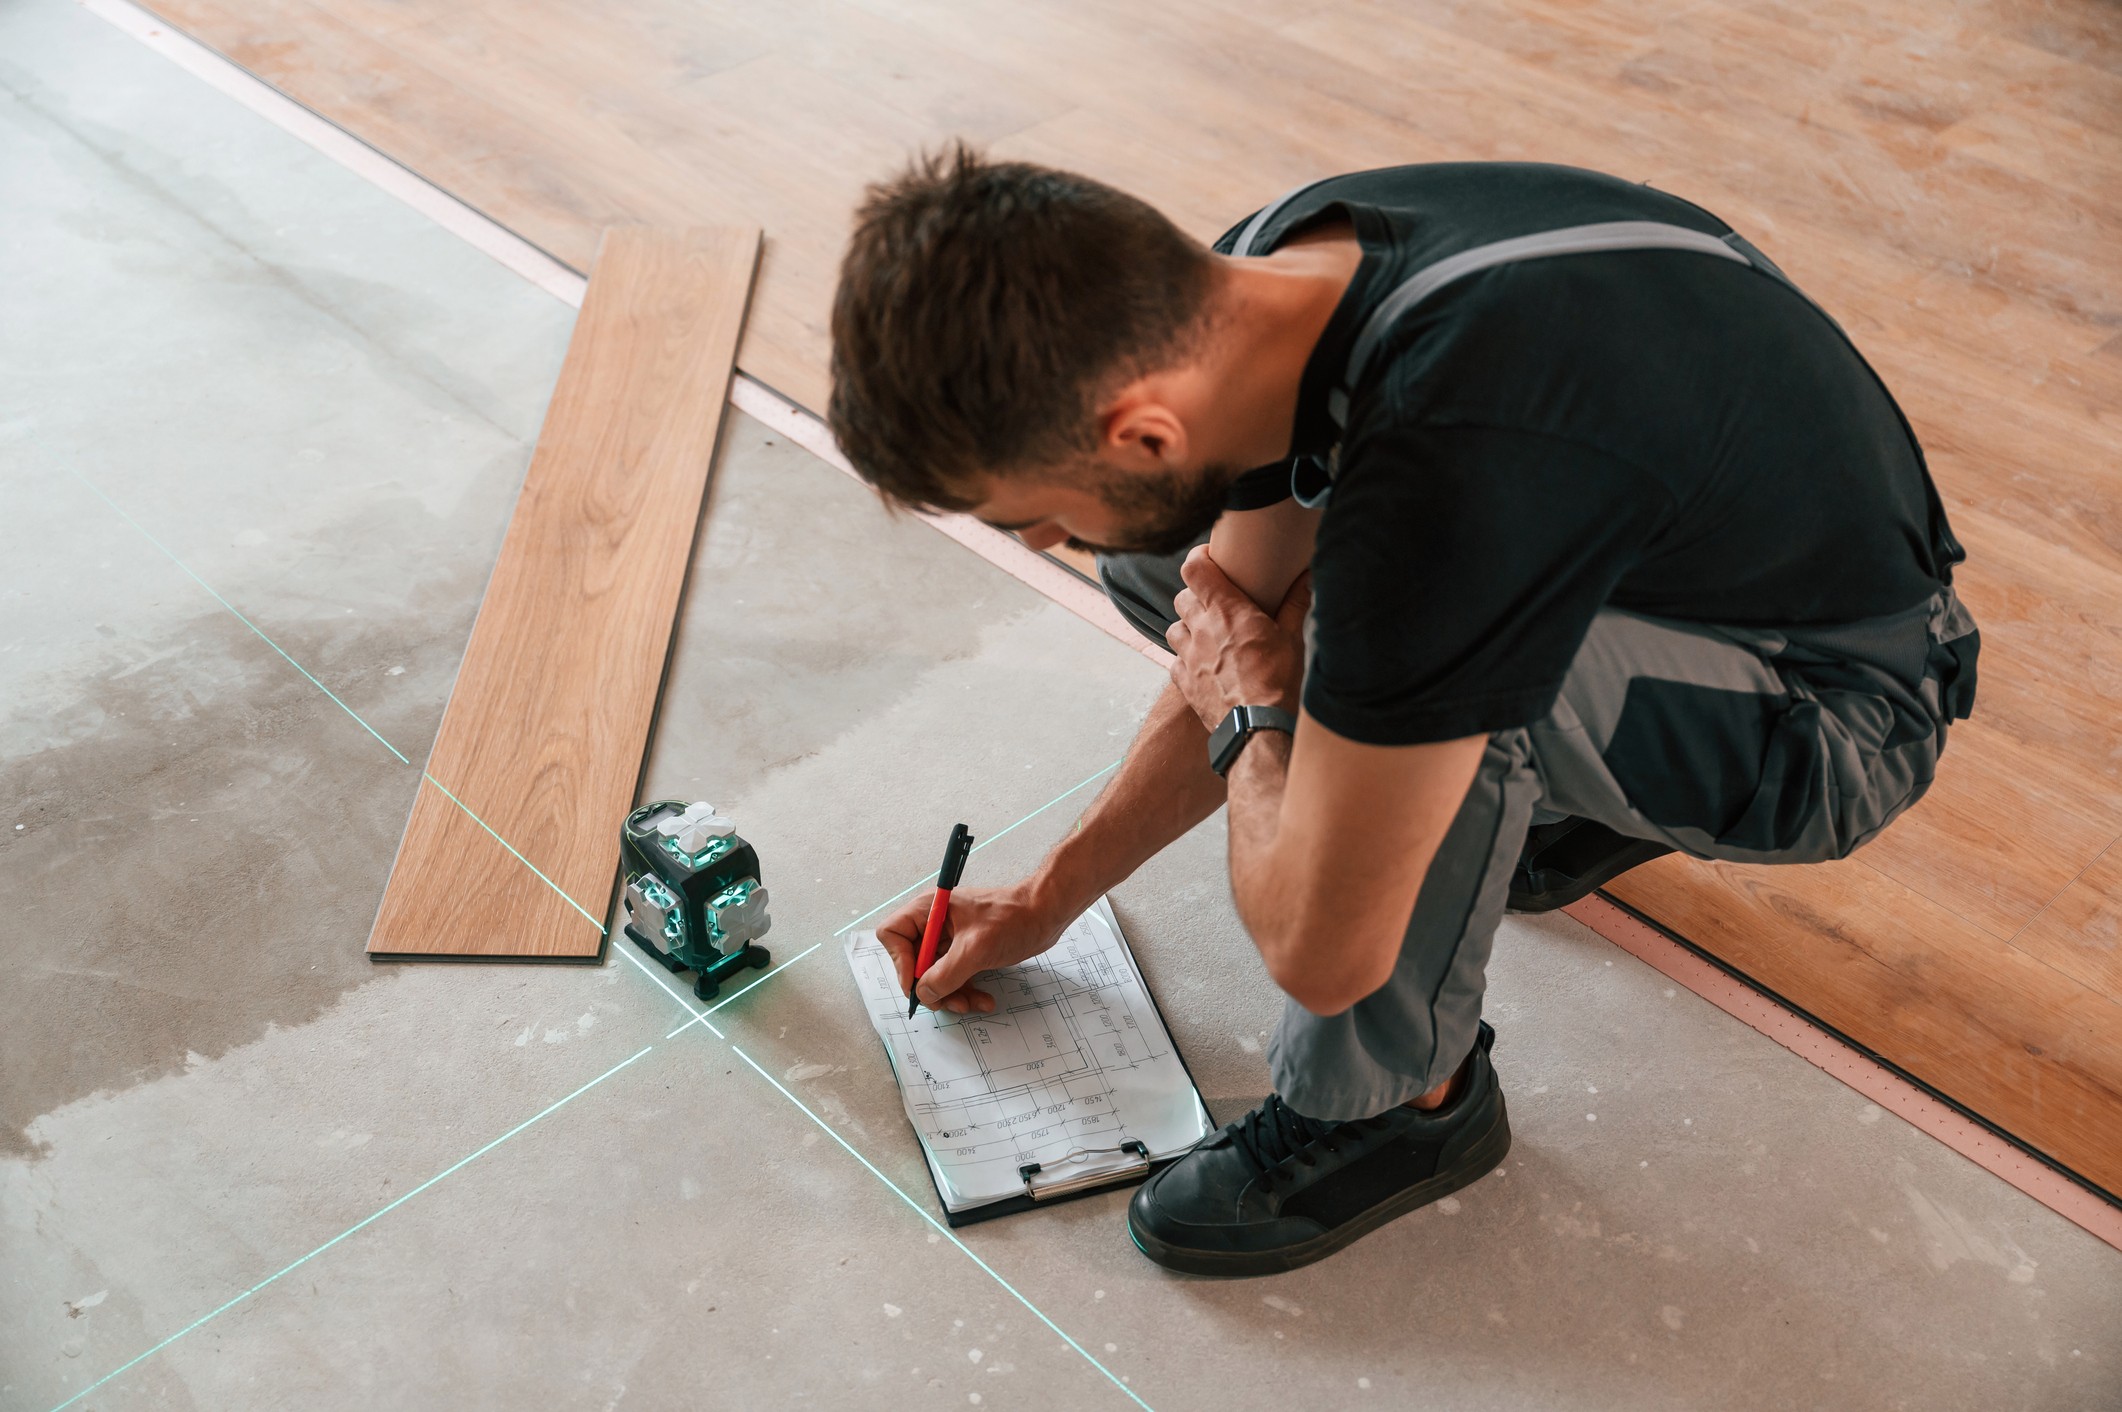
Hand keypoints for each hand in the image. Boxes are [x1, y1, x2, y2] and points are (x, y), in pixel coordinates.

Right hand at [875, 881, 1073, 1013]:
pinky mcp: (966, 952)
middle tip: (946, 1002)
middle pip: (912, 962)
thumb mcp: (975, 949)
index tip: (918, 982)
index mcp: (929, 909)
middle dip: (929, 986)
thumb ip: (944, 975)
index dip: (899, 961)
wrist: (1046, 916)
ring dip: (949, 994)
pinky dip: (965, 992)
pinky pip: (954, 978)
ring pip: (934, 975)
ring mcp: (950, 939)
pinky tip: (984, 1001)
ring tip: (969, 1004)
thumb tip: (923, 993)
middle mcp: (934, 923)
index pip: (892, 934)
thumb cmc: (1013, 919)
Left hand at [1165, 547, 1311, 729]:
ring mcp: (1188, 656)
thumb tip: (1306, 576)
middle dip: (1196, 596)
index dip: (1198, 559)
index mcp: (1226, 610)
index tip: (1211, 559)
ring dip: (1187, 627)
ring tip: (1207, 635)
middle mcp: (1200, 628)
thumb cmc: (1276, 681)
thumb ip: (1295, 603)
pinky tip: (1202, 665)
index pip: (1194, 569)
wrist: (1256, 728)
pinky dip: (1185, 659)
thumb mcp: (1291, 638)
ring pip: (1174, 628)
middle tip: (1216, 603)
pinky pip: (1175, 661)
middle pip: (1182, 597)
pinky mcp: (1183, 682)